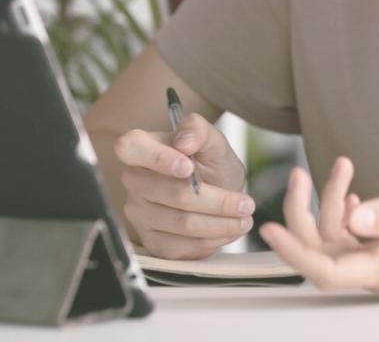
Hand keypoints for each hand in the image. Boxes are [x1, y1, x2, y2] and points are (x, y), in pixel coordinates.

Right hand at [111, 114, 253, 259]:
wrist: (217, 192)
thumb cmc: (210, 164)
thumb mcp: (213, 141)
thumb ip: (199, 130)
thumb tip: (185, 142)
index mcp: (141, 148)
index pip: (131, 148)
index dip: (158, 159)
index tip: (189, 167)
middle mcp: (134, 181)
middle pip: (173, 194)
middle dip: (217, 201)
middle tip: (247, 204)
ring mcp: (139, 214)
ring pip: (182, 224)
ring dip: (220, 224)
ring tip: (245, 219)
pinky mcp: (152, 242)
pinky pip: (183, 247)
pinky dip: (212, 240)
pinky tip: (229, 231)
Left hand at [258, 158, 378, 297]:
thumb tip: (355, 216)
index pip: (328, 270)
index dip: (294, 251)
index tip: (270, 228)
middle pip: (324, 254)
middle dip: (304, 214)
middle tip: (299, 174)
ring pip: (339, 242)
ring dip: (330, 204)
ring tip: (340, 166)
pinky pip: (357, 239)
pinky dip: (349, 211)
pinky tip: (354, 189)